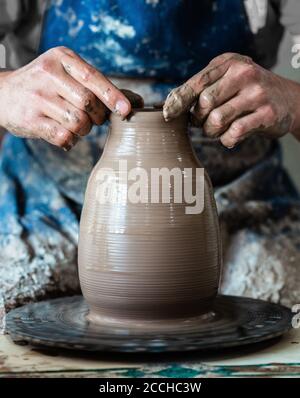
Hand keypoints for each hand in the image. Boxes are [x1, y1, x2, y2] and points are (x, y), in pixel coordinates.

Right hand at [0, 46, 140, 149]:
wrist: (5, 94)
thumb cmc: (49, 86)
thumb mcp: (71, 75)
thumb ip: (102, 87)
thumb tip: (138, 102)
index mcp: (63, 58)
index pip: (94, 78)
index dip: (113, 96)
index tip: (126, 110)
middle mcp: (48, 74)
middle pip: (89, 103)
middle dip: (97, 117)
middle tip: (92, 118)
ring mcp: (37, 97)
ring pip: (78, 122)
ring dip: (83, 130)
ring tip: (75, 125)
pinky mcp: (30, 120)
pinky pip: (63, 137)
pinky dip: (70, 141)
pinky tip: (64, 135)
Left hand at [163, 53, 299, 147]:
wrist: (288, 99)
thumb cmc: (248, 90)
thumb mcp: (227, 78)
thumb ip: (202, 86)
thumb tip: (170, 103)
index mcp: (229, 63)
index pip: (196, 82)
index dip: (178, 100)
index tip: (166, 114)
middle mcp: (244, 74)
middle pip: (204, 103)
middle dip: (198, 119)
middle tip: (202, 123)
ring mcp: (257, 94)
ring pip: (217, 120)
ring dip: (211, 131)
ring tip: (216, 129)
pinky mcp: (267, 114)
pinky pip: (234, 133)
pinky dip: (227, 140)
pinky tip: (230, 136)